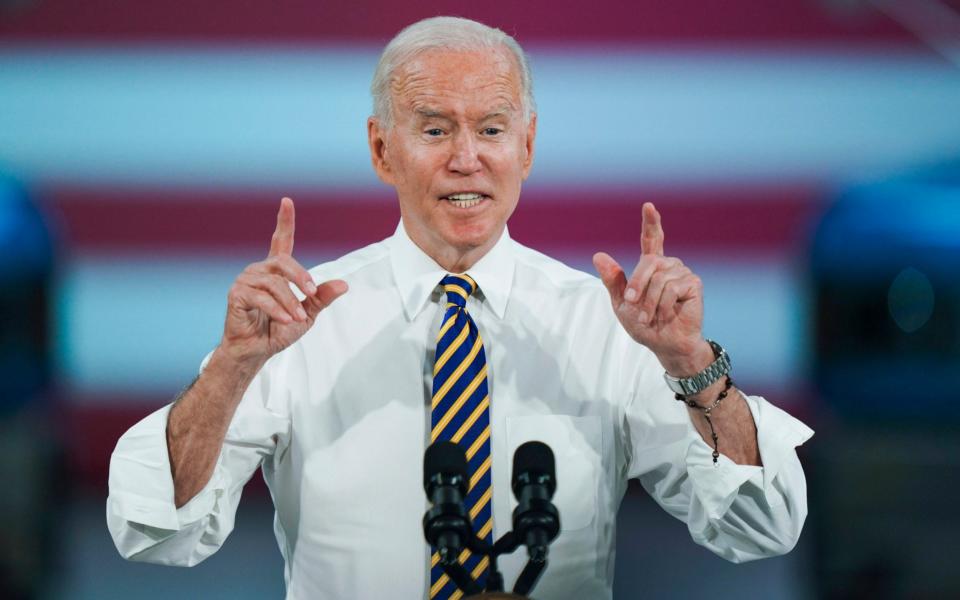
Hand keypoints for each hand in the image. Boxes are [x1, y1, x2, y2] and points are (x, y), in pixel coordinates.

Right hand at [220, 197, 347, 366]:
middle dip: (301, 277)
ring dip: (290, 302)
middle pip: (284, 261)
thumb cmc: (279, 330)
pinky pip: (261, 297)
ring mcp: (246, 280)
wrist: (257, 350)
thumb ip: (322, 297)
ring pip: (275, 283)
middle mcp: (260, 270)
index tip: (287, 200)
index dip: (285, 220)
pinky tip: (286, 320)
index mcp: (276, 270)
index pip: (281, 240)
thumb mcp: (308, 313)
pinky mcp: (236, 294)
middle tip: (311, 294)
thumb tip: (344, 284)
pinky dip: (277, 310)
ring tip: (297, 318)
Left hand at [593, 202, 709, 374]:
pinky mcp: (693, 283)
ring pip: (658, 278)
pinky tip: (666, 315)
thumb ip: (612, 279)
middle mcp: (669, 265)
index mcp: (652, 266)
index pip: (652, 239)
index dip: (651, 222)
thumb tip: (598, 255)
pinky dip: (662, 306)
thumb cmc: (643, 324)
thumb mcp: (621, 303)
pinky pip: (671, 288)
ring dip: (648, 302)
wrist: (664, 343)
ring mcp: (683, 272)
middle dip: (636, 285)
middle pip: (648, 262)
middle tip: (631, 304)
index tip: (648, 206)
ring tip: (649, 316)